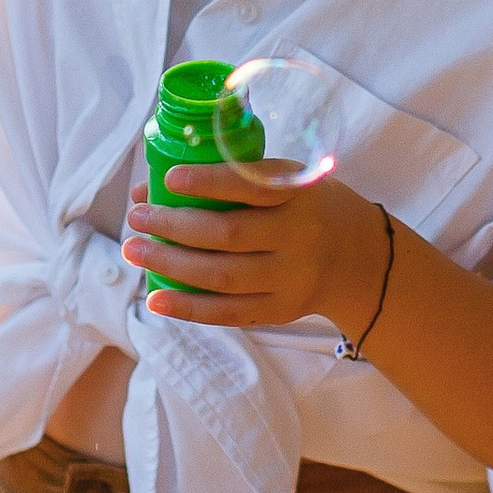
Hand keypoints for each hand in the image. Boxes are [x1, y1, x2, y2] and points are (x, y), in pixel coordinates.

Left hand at [124, 162, 388, 339]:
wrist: (358, 258)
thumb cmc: (305, 207)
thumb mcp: (287, 179)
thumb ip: (230, 180)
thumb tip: (151, 188)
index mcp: (300, 194)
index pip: (251, 186)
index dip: (209, 184)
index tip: (170, 179)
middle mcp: (298, 237)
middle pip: (228, 235)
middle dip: (174, 226)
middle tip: (137, 217)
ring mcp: (289, 279)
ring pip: (221, 276)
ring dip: (170, 264)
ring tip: (134, 250)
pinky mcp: (279, 310)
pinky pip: (228, 313)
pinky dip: (188, 308)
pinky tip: (155, 299)